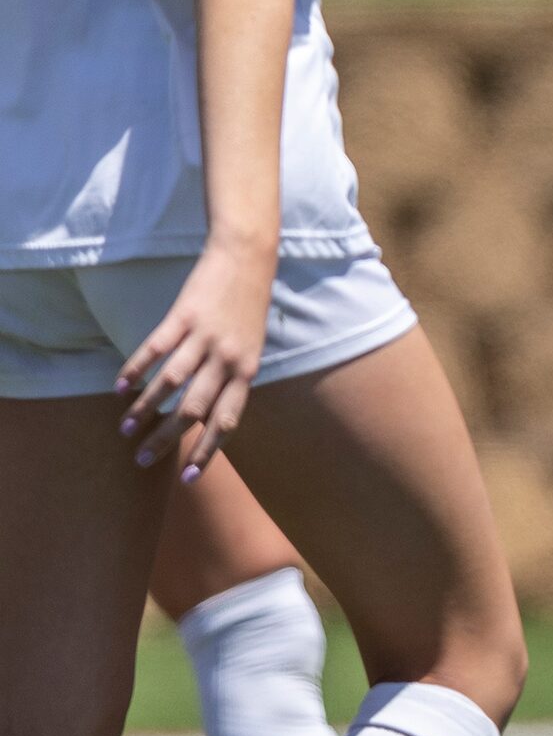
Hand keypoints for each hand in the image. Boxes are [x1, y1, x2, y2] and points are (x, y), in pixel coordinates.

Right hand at [117, 240, 273, 477]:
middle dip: (167, 438)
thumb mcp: (250, 347)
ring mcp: (205, 336)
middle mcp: (228, 357)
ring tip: (125, 427)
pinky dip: (136, 369)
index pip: (227, 419)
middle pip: (194, 408)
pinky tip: (120, 387)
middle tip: (143, 459)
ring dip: (145, 408)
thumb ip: (231, 379)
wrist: (248, 258)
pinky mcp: (184, 316)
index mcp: (247, 369)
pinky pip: (156, 348)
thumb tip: (206, 415)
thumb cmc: (247, 308)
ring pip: (171, 382)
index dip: (208, 450)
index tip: (188, 477)